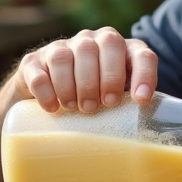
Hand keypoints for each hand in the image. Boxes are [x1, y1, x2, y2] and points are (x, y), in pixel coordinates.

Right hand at [15, 27, 158, 112]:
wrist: (46, 91)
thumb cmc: (93, 98)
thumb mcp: (117, 100)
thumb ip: (131, 108)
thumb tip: (147, 140)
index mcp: (122, 51)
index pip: (142, 54)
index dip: (144, 74)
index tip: (141, 100)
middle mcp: (94, 41)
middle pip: (106, 44)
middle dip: (107, 77)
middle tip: (100, 106)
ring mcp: (62, 47)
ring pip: (68, 55)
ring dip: (74, 84)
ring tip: (76, 108)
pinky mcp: (34, 61)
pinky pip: (39, 70)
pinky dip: (46, 90)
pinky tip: (52, 107)